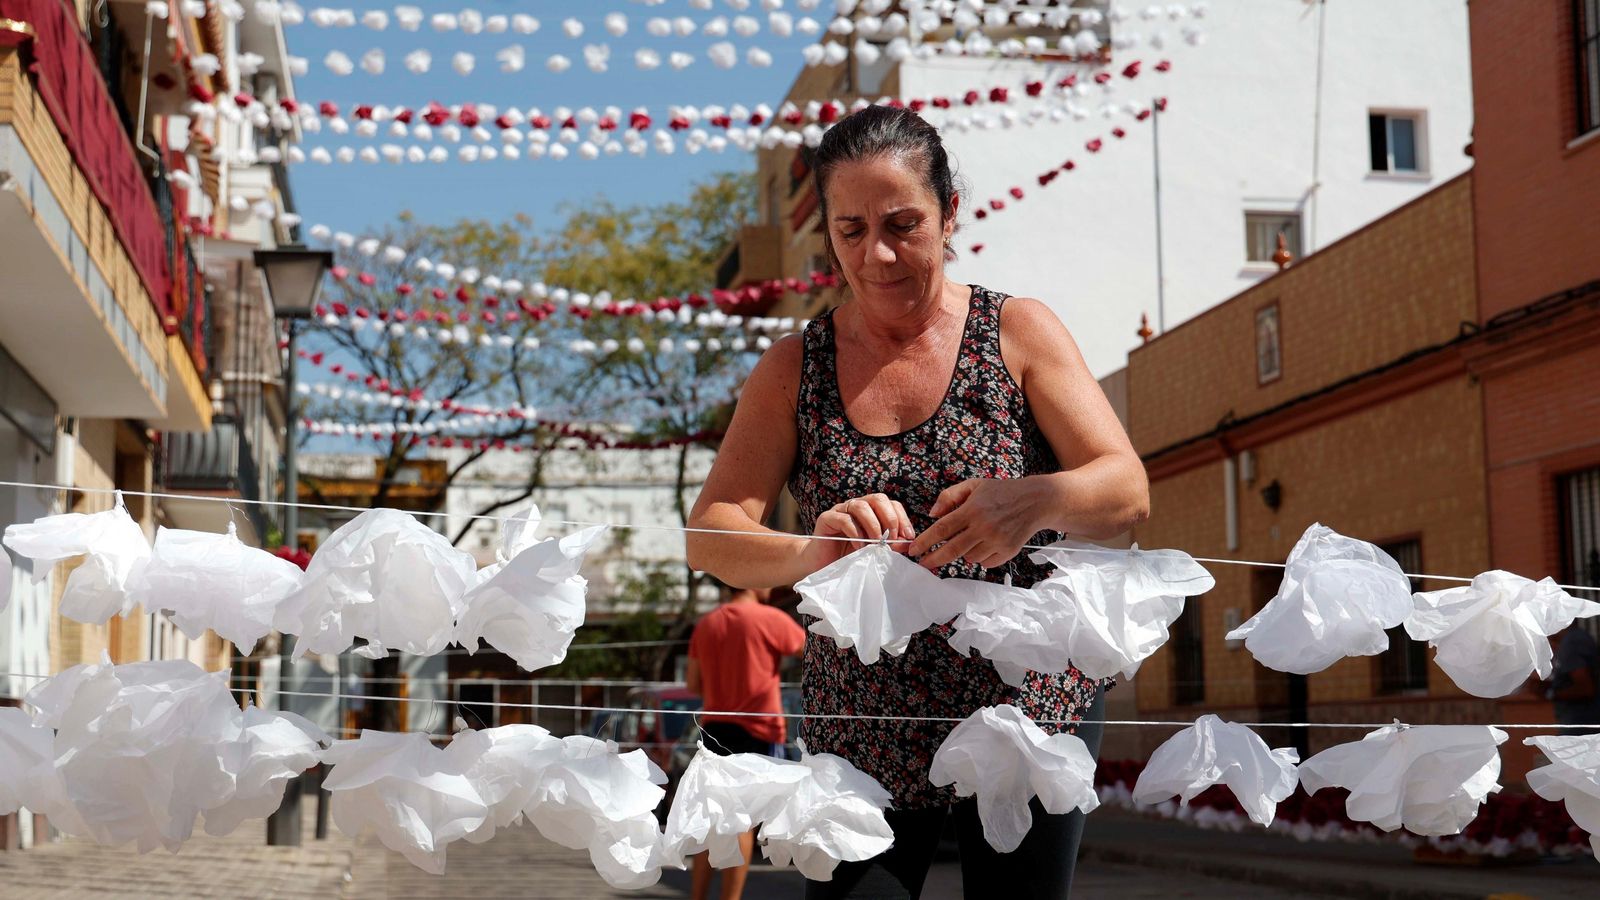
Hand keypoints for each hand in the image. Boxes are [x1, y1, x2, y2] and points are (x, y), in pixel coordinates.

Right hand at [804, 493, 916, 569]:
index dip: (902, 518)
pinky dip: (855, 532)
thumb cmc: (849, 557)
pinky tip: (859, 547)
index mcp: (871, 511)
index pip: (891, 504)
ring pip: (861, 506)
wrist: (821, 564)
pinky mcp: (826, 518)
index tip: (908, 536)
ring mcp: (841, 510)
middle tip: (891, 538)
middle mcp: (857, 506)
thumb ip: (891, 544)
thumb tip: (908, 542)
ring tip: (876, 542)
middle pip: (878, 499)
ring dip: (873, 525)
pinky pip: (844, 519)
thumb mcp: (875, 550)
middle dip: (889, 518)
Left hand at [908, 478, 1042, 570]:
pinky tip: (988, 542)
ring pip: (969, 558)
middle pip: (952, 550)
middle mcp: (984, 526)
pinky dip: (981, 557)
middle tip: (923, 564)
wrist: (1036, 501)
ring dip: (964, 552)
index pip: (943, 528)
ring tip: (974, 537)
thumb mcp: (974, 485)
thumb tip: (932, 514)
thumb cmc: (1001, 492)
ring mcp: (997, 541)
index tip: (913, 550)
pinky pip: (985, 563)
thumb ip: (950, 496)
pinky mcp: (1008, 551)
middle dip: (934, 559)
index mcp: (973, 509)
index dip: (925, 541)